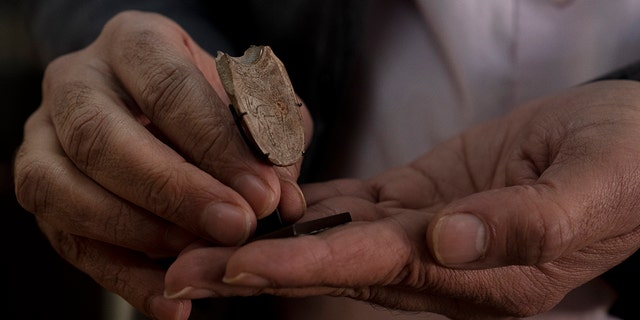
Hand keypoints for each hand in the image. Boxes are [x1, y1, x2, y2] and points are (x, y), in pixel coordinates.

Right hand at [13, 11, 311, 319]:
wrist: (158, 103)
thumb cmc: (210, 100)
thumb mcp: (250, 103)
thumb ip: (270, 140)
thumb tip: (284, 199)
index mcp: (134, 44)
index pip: (168, 90)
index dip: (216, 146)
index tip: (264, 194)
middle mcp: (77, 83)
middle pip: (103, 139)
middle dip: (173, 192)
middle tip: (235, 228)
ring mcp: (45, 136)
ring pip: (63, 190)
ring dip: (138, 234)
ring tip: (198, 261)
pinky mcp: (40, 187)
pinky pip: (66, 239)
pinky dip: (121, 277)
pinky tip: (169, 302)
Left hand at [164, 80, 639, 318]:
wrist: (634, 149)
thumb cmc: (628, 171)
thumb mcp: (595, 189)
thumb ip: (524, 224)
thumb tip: (446, 241)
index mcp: (479, 276)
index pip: (372, 270)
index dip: (301, 269)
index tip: (233, 270)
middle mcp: (440, 263)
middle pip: (332, 266)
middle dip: (256, 269)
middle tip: (178, 271)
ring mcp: (427, 232)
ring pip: (333, 239)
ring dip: (267, 241)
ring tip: (198, 239)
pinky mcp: (423, 197)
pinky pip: (355, 207)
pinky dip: (307, 209)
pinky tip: (263, 205)